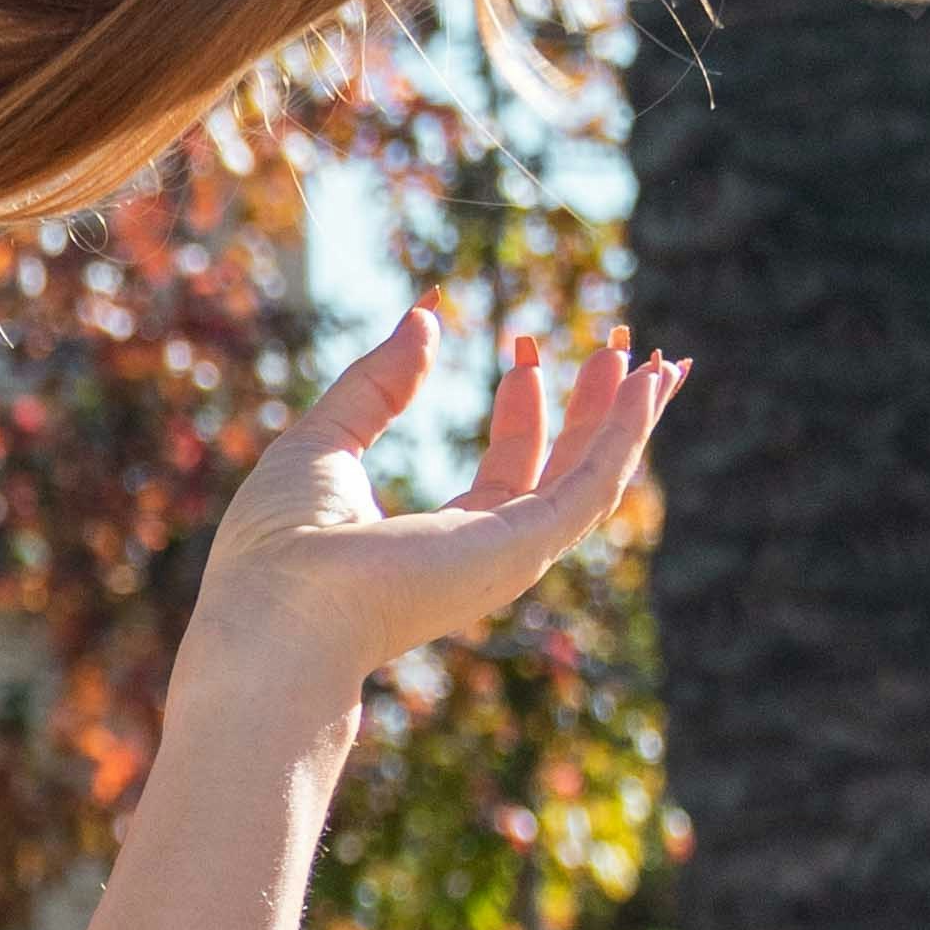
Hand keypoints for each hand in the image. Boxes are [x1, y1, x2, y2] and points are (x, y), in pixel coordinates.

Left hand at [176, 307, 680, 733]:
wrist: (275, 615)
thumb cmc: (277, 549)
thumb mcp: (324, 440)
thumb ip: (377, 383)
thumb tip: (425, 314)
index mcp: (436, 545)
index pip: (506, 475)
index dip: (527, 410)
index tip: (527, 351)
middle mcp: (482, 559)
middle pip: (564, 479)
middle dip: (596, 414)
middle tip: (620, 349)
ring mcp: (507, 559)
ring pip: (593, 481)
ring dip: (625, 419)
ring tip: (654, 359)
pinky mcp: (521, 550)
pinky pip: (593, 485)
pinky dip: (625, 433)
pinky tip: (646, 385)